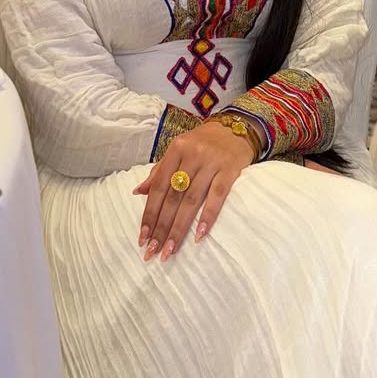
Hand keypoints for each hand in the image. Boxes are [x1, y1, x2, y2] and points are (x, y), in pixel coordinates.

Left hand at [133, 120, 255, 261]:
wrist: (237, 127)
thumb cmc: (205, 142)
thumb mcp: (179, 149)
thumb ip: (160, 171)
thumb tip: (139, 192)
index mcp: (176, 150)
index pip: (159, 187)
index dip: (150, 213)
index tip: (143, 237)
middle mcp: (192, 155)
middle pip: (173, 197)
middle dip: (162, 227)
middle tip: (153, 251)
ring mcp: (211, 163)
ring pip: (191, 201)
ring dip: (180, 228)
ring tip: (170, 250)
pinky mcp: (230, 170)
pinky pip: (217, 197)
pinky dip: (208, 217)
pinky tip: (200, 236)